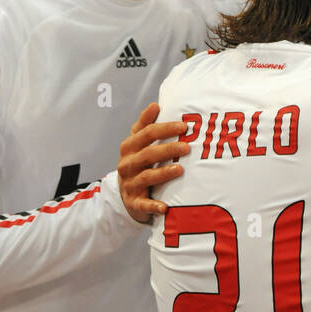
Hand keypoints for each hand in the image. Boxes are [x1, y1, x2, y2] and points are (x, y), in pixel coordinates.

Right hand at [117, 102, 188, 222]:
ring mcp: (130, 183)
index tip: (184, 126)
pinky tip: (165, 207)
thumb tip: (156, 104)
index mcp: (129, 146)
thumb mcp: (136, 143)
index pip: (147, 133)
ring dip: (163, 173)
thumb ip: (144, 124)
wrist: (123, 193)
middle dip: (168, 149)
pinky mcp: (134, 202)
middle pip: (148, 154)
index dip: (165, 128)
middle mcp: (128, 164)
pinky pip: (143, 204)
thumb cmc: (136, 163)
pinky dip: (153, 206)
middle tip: (187, 147)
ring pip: (146, 177)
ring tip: (180, 169)